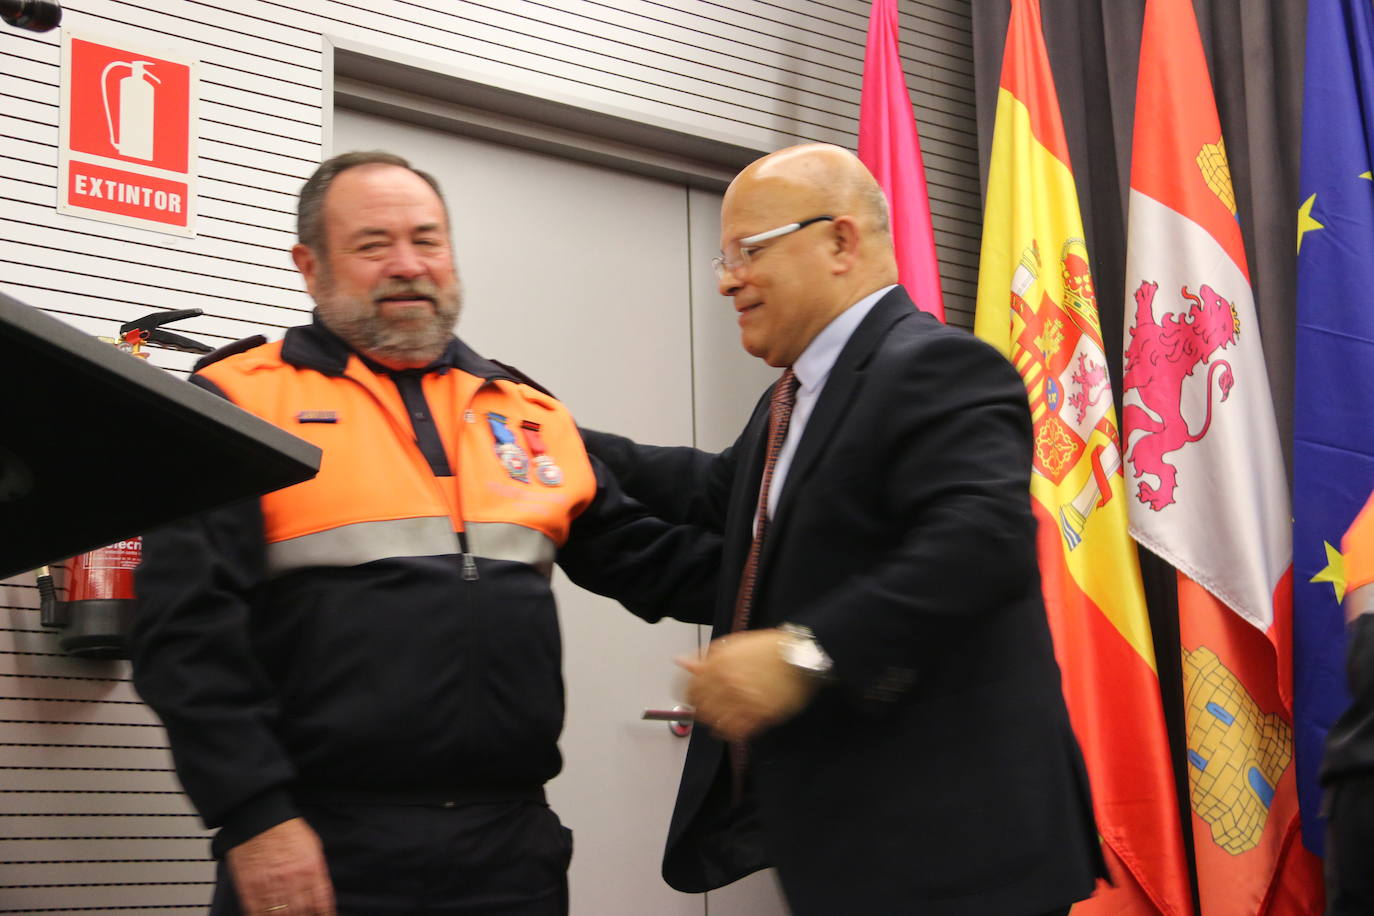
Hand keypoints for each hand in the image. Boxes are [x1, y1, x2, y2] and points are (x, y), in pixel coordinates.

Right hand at [226, 817, 335, 915]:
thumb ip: (318, 871)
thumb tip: (322, 892)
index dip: (325, 914)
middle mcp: (292, 880)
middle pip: (302, 911)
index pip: (322, 901)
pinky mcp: (250, 888)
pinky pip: (258, 912)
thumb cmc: (286, 830)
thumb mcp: (313, 846)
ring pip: (281, 915)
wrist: (259, 818)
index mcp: (310, 869)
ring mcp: (270, 885)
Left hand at [677, 629, 819, 741]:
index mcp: (718, 664)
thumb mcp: (733, 645)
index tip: (692, 698)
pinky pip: (736, 732)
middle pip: (701, 708)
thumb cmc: (769, 648)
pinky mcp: (760, 715)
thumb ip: (705, 657)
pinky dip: (730, 733)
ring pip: (716, 723)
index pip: (690, 689)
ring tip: (720, 720)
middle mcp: (727, 683)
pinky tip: (732, 729)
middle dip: (701, 710)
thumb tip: (682, 661)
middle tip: (707, 710)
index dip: (688, 696)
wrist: (799, 655)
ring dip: (715, 723)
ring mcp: (743, 700)